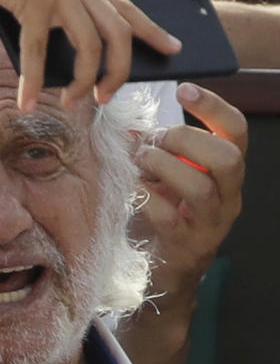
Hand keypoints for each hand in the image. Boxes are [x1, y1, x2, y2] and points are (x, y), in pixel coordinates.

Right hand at [0, 0, 181, 111]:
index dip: (153, 30)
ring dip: (85, 81)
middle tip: (107, 97)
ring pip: (90, 46)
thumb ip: (57, 12)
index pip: (129, 8)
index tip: (174, 48)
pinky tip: (27, 103)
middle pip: (119, 34)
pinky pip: (38, 52)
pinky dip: (32, 82)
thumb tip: (59, 54)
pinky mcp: (34, 3)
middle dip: (120, 70)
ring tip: (72, 104)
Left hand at [132, 82, 246, 299]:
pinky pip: (170, 216)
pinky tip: (130, 190)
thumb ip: (155, 152)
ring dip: (163, 166)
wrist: (165, 273)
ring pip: (201, 186)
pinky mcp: (186, 245)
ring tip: (139, 163)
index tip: (184, 90)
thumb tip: (128, 127)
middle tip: (154, 141)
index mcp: (226, 175)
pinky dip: (145, 197)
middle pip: (228, 157)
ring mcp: (210, 225)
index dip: (214, 107)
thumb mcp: (165, 178)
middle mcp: (228, 198)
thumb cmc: (164, 217)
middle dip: (186, 139)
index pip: (236, 132)